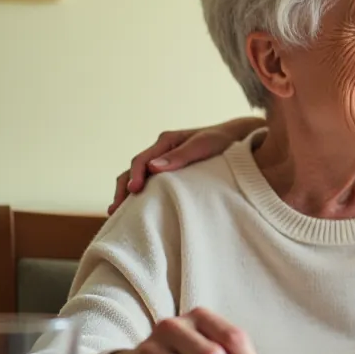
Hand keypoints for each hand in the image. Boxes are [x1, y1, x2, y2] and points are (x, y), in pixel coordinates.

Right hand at [110, 119, 259, 213]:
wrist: (240, 139)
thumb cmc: (224, 142)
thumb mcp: (205, 145)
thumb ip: (182, 155)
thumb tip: (153, 168)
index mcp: (167, 141)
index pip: (141, 160)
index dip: (134, 176)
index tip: (134, 192)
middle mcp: (162, 151)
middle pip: (133, 170)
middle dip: (122, 189)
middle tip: (115, 210)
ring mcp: (165, 162)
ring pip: (138, 177)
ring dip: (127, 193)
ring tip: (117, 214)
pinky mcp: (171, 173)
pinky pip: (150, 183)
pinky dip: (140, 195)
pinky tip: (136, 210)